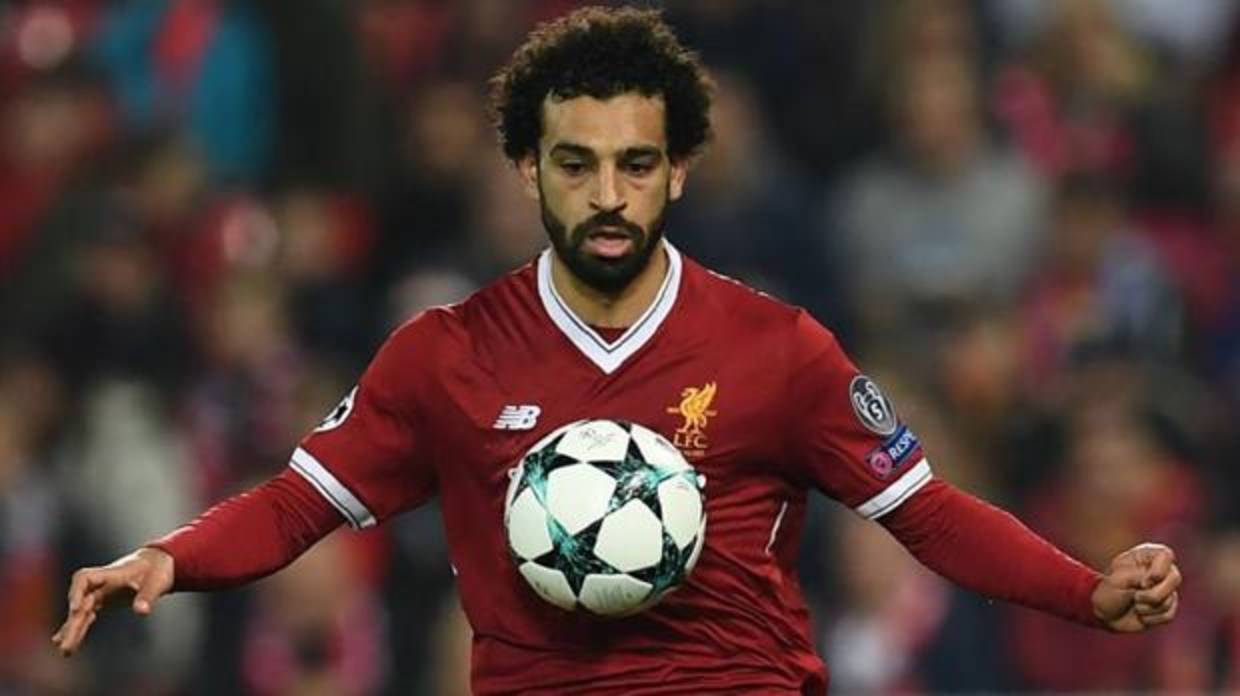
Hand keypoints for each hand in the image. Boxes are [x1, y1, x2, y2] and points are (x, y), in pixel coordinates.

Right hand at [51, 547, 174, 655]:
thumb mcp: (157, 581)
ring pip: (81, 613)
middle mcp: (101, 584)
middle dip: (72, 623)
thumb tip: (141, 612)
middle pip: (81, 602)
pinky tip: (71, 646)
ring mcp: (100, 593)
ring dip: (73, 631)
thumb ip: (148, 596)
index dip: (76, 592)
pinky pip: (87, 617)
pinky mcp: (103, 601)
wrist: (157, 564)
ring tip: (65, 652)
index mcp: (111, 574)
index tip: (75, 609)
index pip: (84, 578)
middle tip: (64, 645)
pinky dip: (79, 630)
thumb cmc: (157, 569)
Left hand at [1091, 542, 1180, 631]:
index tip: (1143, 582)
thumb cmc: (1109, 590)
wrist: (1105, 613)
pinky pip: (1168, 615)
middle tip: (1136, 597)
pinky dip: (1151, 618)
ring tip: (1133, 603)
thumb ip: (1138, 576)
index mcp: (1147, 556)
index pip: (1166, 555)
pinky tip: (1140, 614)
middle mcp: (1161, 571)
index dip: (1158, 570)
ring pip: (1170, 600)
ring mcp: (1165, 589)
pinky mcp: (1167, 607)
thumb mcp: (1117, 579)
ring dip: (1147, 607)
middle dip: (1153, 594)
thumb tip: (1156, 582)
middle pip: (1174, 579)